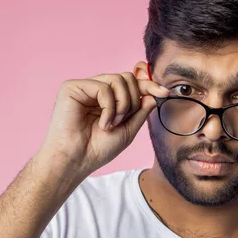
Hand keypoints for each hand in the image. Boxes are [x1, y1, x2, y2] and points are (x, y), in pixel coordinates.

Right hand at [36, 64, 168, 178]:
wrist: (76, 161)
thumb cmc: (97, 149)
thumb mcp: (128, 130)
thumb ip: (140, 112)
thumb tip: (154, 95)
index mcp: (108, 98)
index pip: (132, 84)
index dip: (149, 85)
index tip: (165, 93)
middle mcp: (96, 90)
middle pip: (127, 77)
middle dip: (134, 99)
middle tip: (124, 120)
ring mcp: (84, 87)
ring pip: (118, 79)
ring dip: (122, 104)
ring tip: (113, 124)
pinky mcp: (72, 87)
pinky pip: (103, 87)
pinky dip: (109, 107)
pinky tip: (102, 123)